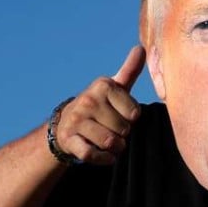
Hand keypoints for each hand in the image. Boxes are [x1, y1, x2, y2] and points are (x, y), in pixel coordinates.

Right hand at [54, 46, 144, 164]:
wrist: (66, 124)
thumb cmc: (100, 105)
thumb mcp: (115, 87)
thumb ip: (130, 70)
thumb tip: (142, 48)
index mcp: (103, 85)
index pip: (135, 113)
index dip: (131, 119)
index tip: (120, 113)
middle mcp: (88, 99)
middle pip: (124, 129)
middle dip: (123, 134)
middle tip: (111, 128)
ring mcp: (76, 119)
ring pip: (111, 142)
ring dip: (115, 148)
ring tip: (108, 141)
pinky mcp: (69, 139)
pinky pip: (93, 154)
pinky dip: (103, 159)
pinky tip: (104, 155)